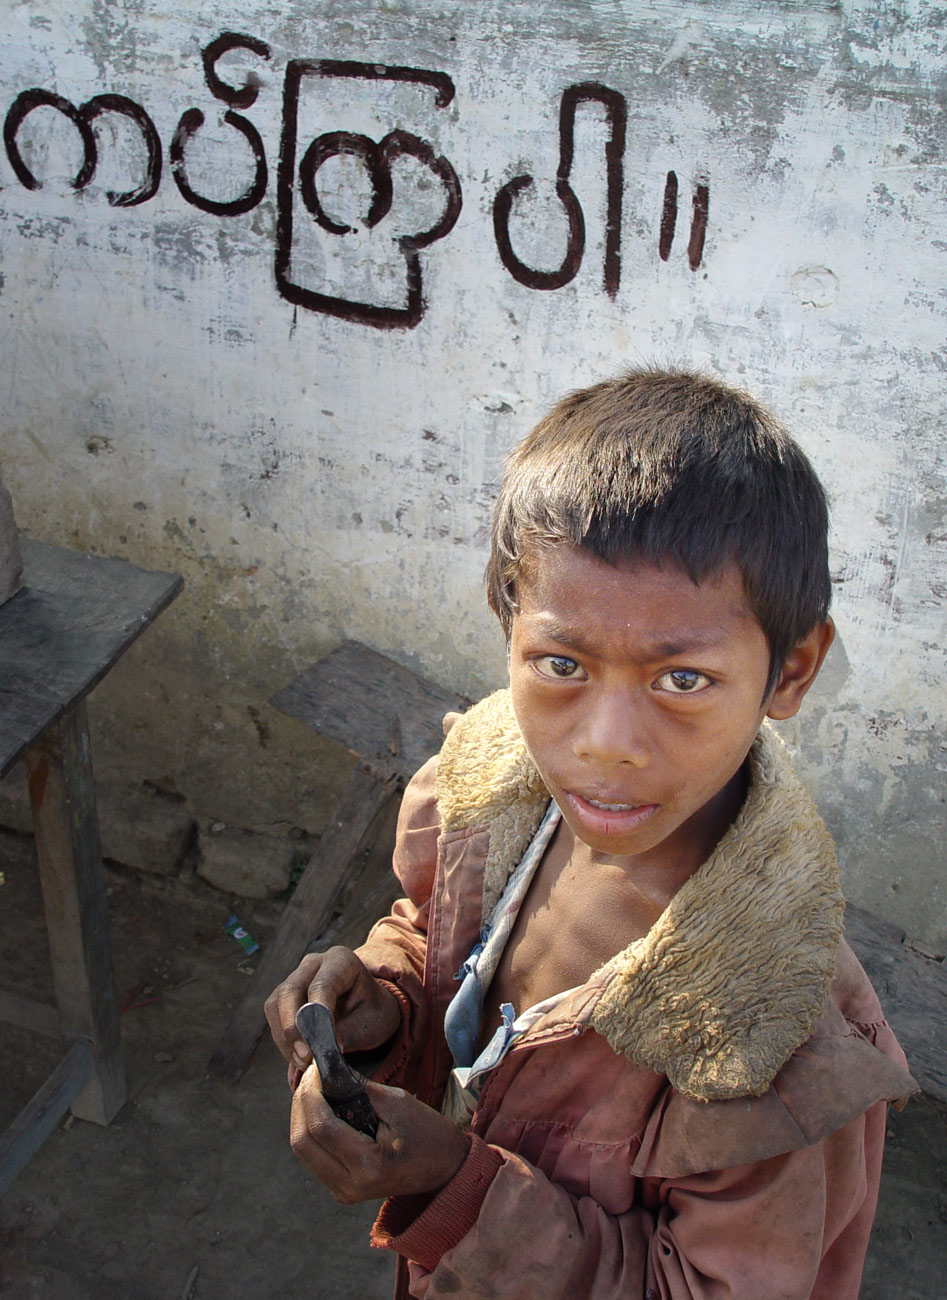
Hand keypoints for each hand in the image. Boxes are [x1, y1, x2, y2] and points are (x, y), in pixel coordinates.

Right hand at [264, 947, 400, 1085]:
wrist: (367, 1012)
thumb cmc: (372, 1013)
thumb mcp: (371, 1023)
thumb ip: (350, 1033)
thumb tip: (329, 1049)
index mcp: (342, 961)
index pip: (322, 985)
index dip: (316, 1014)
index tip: (317, 1044)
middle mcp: (315, 963)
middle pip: (291, 991)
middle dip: (293, 1028)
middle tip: (305, 1058)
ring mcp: (296, 977)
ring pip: (276, 1004)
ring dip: (285, 1037)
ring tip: (304, 1062)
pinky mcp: (285, 996)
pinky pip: (274, 1016)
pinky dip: (282, 1040)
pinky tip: (298, 1057)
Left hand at [290, 1068, 469, 1203]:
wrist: (445, 1169)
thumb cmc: (428, 1134)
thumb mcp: (397, 1102)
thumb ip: (359, 1088)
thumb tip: (327, 1069)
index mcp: (368, 1165)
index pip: (320, 1128)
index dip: (311, 1094)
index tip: (315, 1068)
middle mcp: (349, 1185)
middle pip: (302, 1142)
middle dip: (301, 1103)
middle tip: (311, 1075)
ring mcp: (343, 1192)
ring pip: (302, 1150)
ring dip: (301, 1115)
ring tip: (314, 1088)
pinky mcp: (341, 1190)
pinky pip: (312, 1157)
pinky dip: (310, 1130)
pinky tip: (319, 1108)